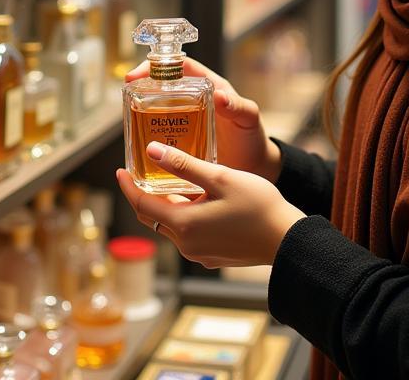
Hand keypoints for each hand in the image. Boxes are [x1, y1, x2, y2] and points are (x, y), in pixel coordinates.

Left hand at [116, 143, 304, 268]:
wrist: (288, 240)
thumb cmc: (258, 205)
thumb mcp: (220, 177)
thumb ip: (184, 165)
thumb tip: (151, 151)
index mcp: (185, 224)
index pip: (142, 205)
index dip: (128, 187)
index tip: (120, 170)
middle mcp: (186, 244)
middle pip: (154, 217)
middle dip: (144, 195)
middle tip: (141, 172)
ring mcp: (199, 253)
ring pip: (172, 225)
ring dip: (166, 204)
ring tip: (168, 179)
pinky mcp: (212, 256)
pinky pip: (188, 234)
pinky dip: (183, 215)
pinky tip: (194, 198)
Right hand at [125, 58, 280, 180]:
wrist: (255, 167)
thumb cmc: (252, 137)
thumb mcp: (248, 119)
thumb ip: (238, 107)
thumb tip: (222, 96)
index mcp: (208, 87)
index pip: (178, 66)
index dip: (157, 65)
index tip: (138, 74)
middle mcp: (193, 101)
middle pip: (162, 86)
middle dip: (143, 87)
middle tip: (128, 96)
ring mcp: (185, 121)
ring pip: (158, 110)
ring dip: (143, 113)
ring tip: (132, 122)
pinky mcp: (181, 142)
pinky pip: (162, 135)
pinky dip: (150, 138)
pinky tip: (141, 147)